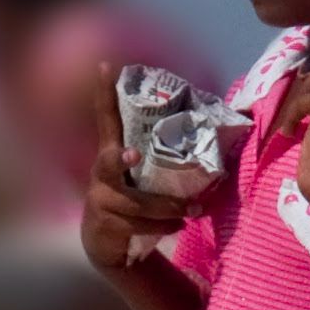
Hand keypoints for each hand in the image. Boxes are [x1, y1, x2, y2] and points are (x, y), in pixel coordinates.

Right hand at [81, 64, 195, 271]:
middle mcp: (101, 175)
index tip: (106, 65)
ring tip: (193, 210)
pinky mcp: (106, 227)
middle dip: (120, 159)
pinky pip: (139, 226)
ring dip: (168, 208)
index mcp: (112, 154)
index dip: (104, 93)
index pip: (106, 119)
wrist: (106, 244)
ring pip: (135, 204)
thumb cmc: (132, 202)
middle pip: (108, 163)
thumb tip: (209, 137)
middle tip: (134, 154)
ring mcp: (100, 202)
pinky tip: (178, 226)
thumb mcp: (140, 178)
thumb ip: (159, 161)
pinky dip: (164, 226)